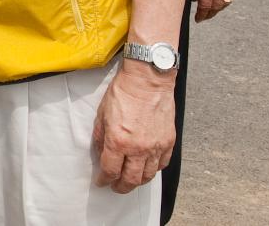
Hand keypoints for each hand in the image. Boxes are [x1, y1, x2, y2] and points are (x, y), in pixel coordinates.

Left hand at [93, 64, 176, 192]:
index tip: (101, 181)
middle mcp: (138, 148)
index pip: (110, 170)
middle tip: (116, 187)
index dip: (104, 179)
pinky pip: (162, 164)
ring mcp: (155, 146)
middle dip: (121, 187)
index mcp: (118, 141)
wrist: (147, 80)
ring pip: (148, 176)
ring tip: (131, 181)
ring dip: (138, 182)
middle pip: (130, 179)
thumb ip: (100, 136)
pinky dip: (154, 170)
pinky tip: (147, 168)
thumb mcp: (102, 114)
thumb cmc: (123, 92)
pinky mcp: (168, 141)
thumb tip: (100, 151)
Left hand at [192, 0, 237, 21]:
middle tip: (204, 17)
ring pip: (225, 3)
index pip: (205, 6)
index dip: (201, 15)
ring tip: (212, 11)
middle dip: (210, 14)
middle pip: (216, 8)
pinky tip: (221, 1)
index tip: (198, 19)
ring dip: (218, 9)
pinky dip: (226, 0)